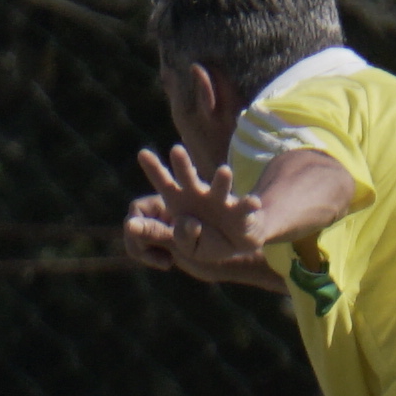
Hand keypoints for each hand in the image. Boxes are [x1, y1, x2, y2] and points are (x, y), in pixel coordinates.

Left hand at [121, 144, 273, 285]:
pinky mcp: (241, 213)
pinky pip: (245, 208)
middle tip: (176, 150)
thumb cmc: (205, 240)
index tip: (142, 153)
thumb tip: (188, 223)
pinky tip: (253, 202)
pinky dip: (249, 205)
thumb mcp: (185, 246)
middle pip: (188, 178)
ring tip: (224, 171)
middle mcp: (199, 195)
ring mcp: (221, 201)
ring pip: (219, 188)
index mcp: (180, 202)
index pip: (164, 184)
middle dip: (182, 165)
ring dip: (221, 181)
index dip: (154, 169)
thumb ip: (178, 238)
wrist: (236, 243)